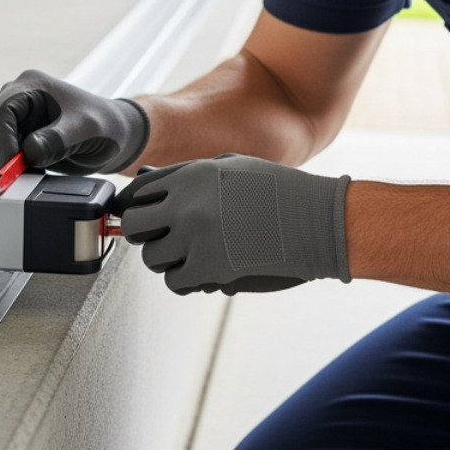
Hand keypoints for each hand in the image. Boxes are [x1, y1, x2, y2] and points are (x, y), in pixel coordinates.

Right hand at [0, 69, 149, 174]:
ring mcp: (14, 117)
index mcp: (31, 85)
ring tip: (29, 174)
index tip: (11, 168)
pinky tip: (26, 173)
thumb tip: (28, 152)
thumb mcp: (86, 131)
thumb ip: (57, 140)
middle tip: (20, 177)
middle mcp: (16, 97)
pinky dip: (3, 167)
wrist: (114, 136)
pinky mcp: (13, 135)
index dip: (0, 142)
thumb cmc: (104, 126)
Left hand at [112, 154, 350, 294]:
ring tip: (192, 253)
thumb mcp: (232, 167)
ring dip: (168, 260)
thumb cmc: (277, 192)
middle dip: (145, 234)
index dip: (134, 205)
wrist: (315, 220)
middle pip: (135, 226)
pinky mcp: (207, 268)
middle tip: (162, 238)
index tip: (140, 216)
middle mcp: (185, 204)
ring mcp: (194, 237)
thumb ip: (189, 175)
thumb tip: (147, 178)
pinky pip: (174, 281)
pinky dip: (186, 279)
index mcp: (190, 174)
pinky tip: (204, 270)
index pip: (138, 191)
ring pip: (152, 258)